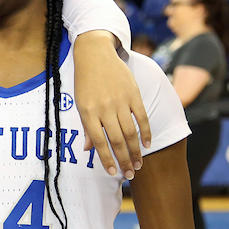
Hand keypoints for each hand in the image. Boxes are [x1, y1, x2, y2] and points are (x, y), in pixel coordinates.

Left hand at [73, 32, 151, 178]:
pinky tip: (147, 144)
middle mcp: (104, 109)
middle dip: (124, 160)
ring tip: (139, 164)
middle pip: (117, 140)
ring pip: (131, 132)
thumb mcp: (80, 104)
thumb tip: (88, 149)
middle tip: (130, 174)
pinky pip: (141, 117)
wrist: (95, 54)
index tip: (112, 172)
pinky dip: (146, 132)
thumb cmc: (85, 82)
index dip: (106, 159)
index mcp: (88, 113)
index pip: (99, 142)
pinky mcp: (133, 94)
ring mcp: (120, 101)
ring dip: (136, 151)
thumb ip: (87, 127)